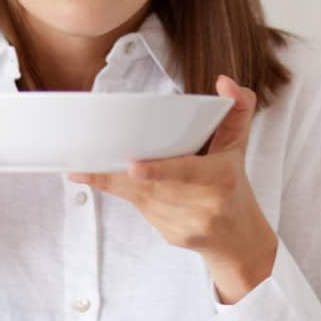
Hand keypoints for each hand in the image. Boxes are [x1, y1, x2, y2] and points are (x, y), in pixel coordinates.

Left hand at [67, 75, 277, 303]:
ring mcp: (187, 224)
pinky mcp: (172, 235)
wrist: (238, 237)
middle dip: (117, 176)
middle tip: (82, 166)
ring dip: (114, 183)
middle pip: (153, 188)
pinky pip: (142, 211)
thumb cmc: (232, 183)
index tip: (134, 166)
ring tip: (83, 170)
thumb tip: (225, 82)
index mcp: (220, 179)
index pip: (188, 173)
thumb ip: (236, 109)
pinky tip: (109, 181)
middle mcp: (204, 205)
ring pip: (142, 200)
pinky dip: (125, 194)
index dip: (160, 170)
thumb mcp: (237, 145)